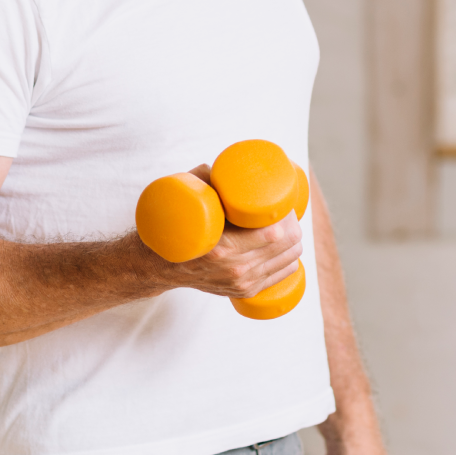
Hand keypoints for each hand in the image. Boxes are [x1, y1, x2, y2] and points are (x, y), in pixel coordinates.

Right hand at [153, 164, 302, 298]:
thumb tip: (227, 163)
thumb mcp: (186, 198)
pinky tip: (287, 249)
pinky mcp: (244, 291)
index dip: (286, 215)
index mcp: (223, 248)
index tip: (282, 201)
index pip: (274, 233)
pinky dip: (288, 260)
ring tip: (288, 226)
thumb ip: (206, 178)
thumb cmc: (175, 227)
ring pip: (288, 262)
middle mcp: (235, 268)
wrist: (161, 266)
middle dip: (294, 226)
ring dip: (294, 243)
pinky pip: (281, 275)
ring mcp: (241, 283)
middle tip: (287, 211)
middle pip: (286, 246)